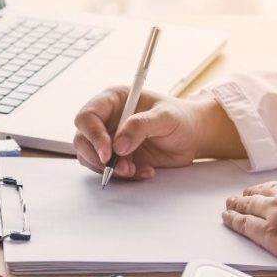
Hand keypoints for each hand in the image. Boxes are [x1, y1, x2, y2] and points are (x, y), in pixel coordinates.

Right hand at [73, 87, 241, 179]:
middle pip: (83, 139)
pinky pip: (108, 170)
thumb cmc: (181, 118)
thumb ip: (140, 126)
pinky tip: (144, 171)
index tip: (108, 153)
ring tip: (134, 170)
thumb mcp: (165, 117)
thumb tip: (118, 145)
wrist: (194, 136)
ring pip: (91, 157)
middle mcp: (107, 119)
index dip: (93, 135)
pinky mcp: (118, 157)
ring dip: (110, 169)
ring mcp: (110, 139)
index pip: (88, 116)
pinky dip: (123, 176)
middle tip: (121, 168)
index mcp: (114, 100)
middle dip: (98, 157)